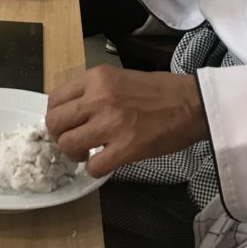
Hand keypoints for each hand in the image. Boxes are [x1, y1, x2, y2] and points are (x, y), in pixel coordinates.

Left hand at [46, 66, 207, 176]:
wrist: (192, 103)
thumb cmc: (158, 91)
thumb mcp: (117, 78)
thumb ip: (92, 92)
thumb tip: (71, 112)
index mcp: (96, 78)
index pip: (54, 99)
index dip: (56, 116)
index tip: (67, 124)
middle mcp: (98, 98)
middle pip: (55, 123)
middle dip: (59, 137)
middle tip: (74, 142)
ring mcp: (111, 123)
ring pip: (68, 145)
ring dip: (74, 155)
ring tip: (87, 154)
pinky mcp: (126, 147)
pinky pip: (93, 166)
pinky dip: (94, 169)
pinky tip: (105, 163)